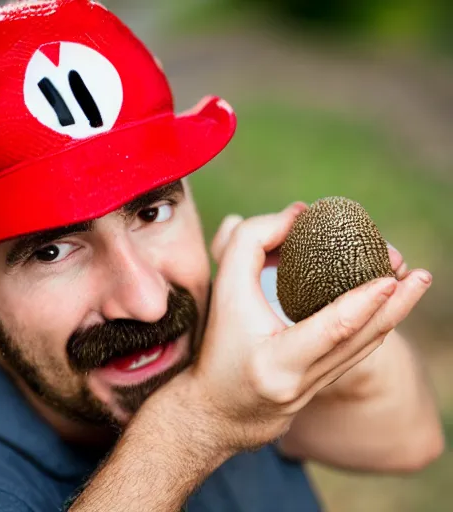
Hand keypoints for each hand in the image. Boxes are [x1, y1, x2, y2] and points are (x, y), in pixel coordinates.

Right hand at [179, 204, 431, 454]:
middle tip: (419, 273)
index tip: (391, 276)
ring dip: (392, 315)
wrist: (216, 409)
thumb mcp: (224, 290)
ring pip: (363, 350)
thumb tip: (295, 214)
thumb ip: (249, 244)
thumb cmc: (216, 345)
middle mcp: (301, 383)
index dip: (364, 301)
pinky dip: (371, 328)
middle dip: (395, 305)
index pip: (331, 329)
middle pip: (361, 341)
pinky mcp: (320, 390)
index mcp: (276, 362)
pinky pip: (354, 356)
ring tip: (414, 283)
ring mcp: (315, 392)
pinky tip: (386, 308)